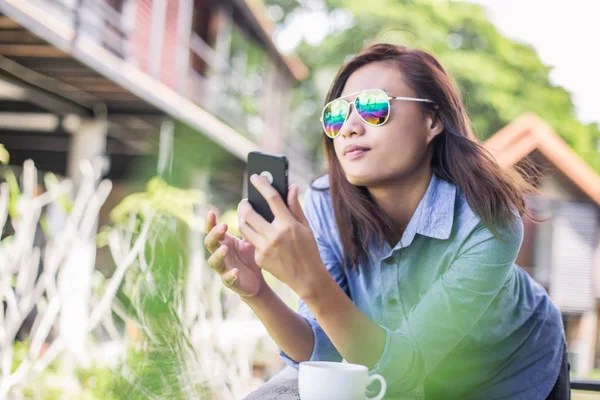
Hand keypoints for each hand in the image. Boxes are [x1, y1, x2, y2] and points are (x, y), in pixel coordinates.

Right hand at [204, 210, 264, 297]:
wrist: (257, 280)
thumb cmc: (250, 256)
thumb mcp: (249, 239)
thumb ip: (246, 225)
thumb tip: (246, 203)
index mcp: (224, 242)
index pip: (212, 230)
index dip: (210, 222)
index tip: (212, 212)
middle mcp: (220, 254)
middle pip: (209, 243)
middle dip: (214, 235)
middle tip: (224, 226)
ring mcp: (223, 268)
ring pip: (213, 262)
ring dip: (218, 255)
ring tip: (225, 248)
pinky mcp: (230, 282)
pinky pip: (227, 279)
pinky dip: (230, 275)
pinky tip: (235, 271)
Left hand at [237, 175, 324, 296]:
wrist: (307, 277)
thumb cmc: (308, 249)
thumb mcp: (305, 227)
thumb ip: (295, 206)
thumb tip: (292, 186)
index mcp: (288, 224)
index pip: (272, 198)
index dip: (262, 184)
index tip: (255, 176)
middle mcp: (274, 235)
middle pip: (250, 213)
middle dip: (244, 204)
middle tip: (245, 201)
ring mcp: (265, 248)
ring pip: (244, 227)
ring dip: (242, 218)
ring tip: (245, 214)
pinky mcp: (259, 258)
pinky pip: (250, 242)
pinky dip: (252, 236)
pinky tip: (257, 234)